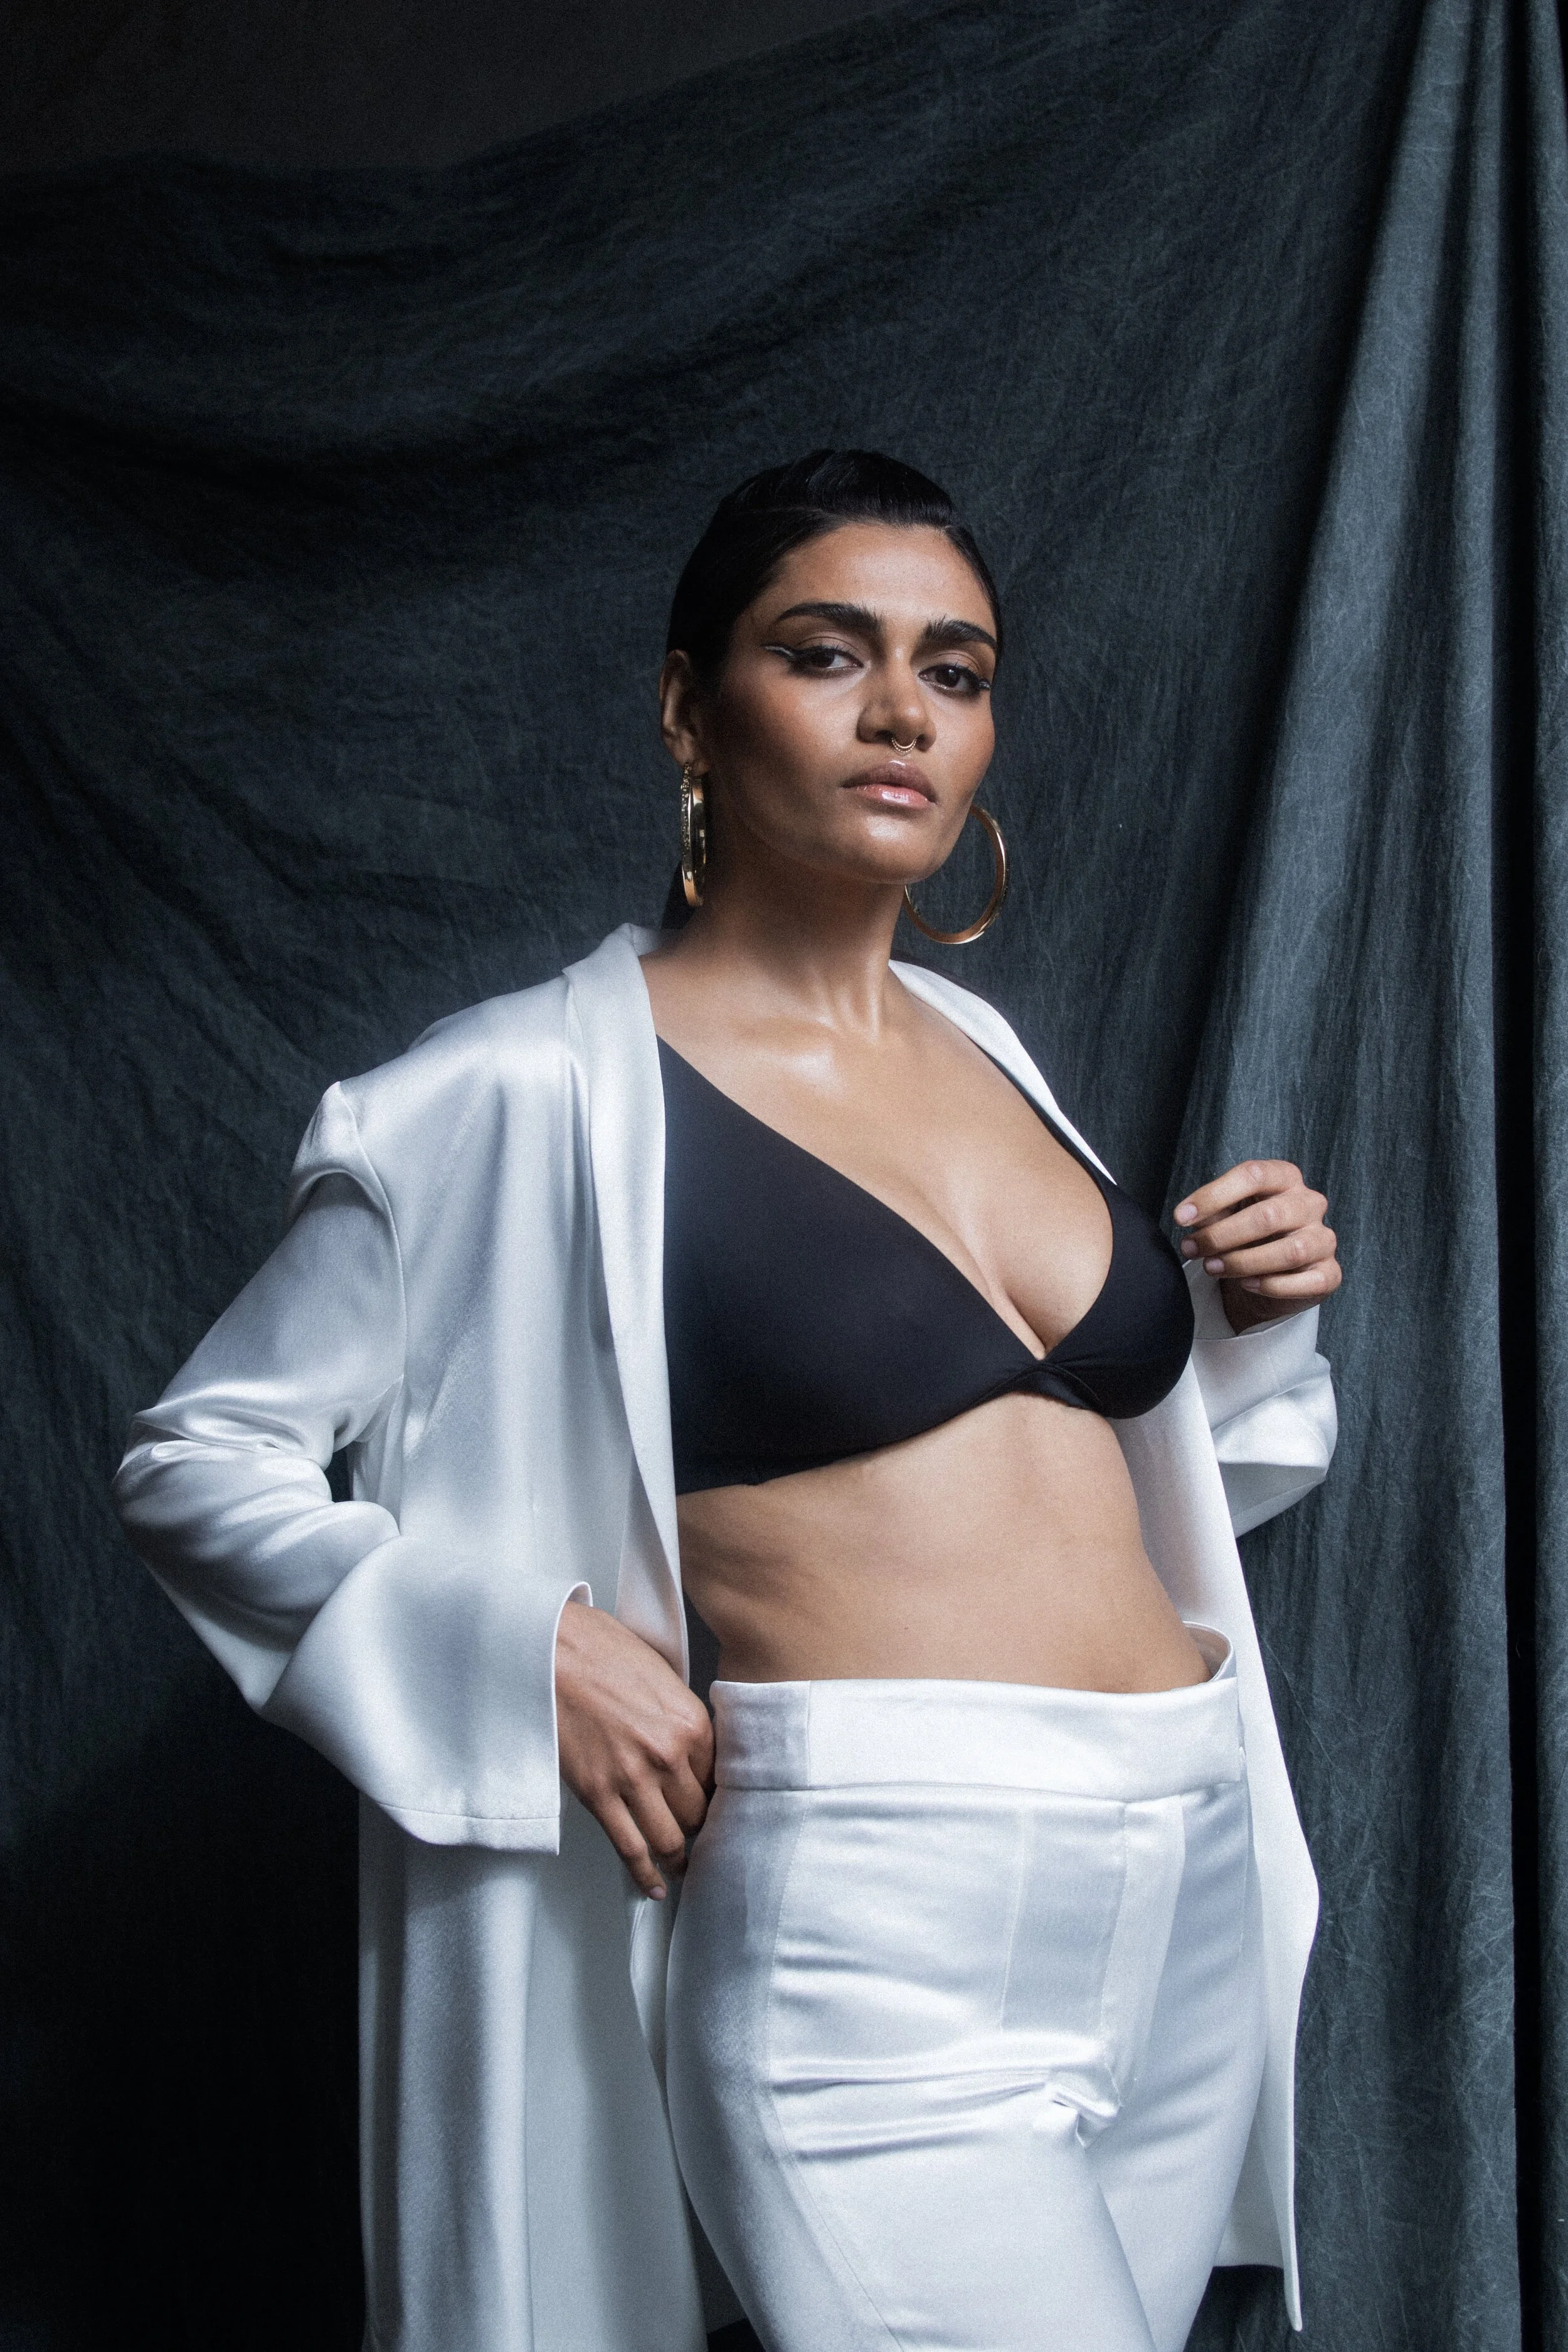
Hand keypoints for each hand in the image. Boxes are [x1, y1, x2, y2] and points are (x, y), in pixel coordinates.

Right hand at [554, 1599, 714, 1897]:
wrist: (547, 1649)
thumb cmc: (597, 1648)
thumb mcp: (659, 1672)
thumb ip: (677, 1712)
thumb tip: (685, 1739)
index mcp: (691, 1721)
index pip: (718, 1777)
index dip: (713, 1793)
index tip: (709, 1803)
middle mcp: (669, 1755)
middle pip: (697, 1811)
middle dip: (697, 1824)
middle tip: (693, 1832)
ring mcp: (633, 1778)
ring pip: (669, 1837)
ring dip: (677, 1855)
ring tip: (680, 1865)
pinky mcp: (597, 1794)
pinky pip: (630, 1848)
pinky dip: (645, 1874)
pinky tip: (655, 1886)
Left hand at [1174, 1160, 1340, 1334]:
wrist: (1268, 1274)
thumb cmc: (1244, 1234)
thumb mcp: (1225, 1215)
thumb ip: (1211, 1213)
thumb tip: (1188, 1218)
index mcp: (1285, 1177)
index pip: (1253, 1175)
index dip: (1213, 1195)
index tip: (1181, 1217)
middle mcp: (1310, 1203)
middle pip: (1268, 1216)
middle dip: (1222, 1235)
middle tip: (1192, 1249)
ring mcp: (1323, 1238)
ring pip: (1289, 1251)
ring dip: (1243, 1262)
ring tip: (1212, 1267)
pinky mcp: (1329, 1273)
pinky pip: (1306, 1281)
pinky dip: (1272, 1285)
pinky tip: (1247, 1285)